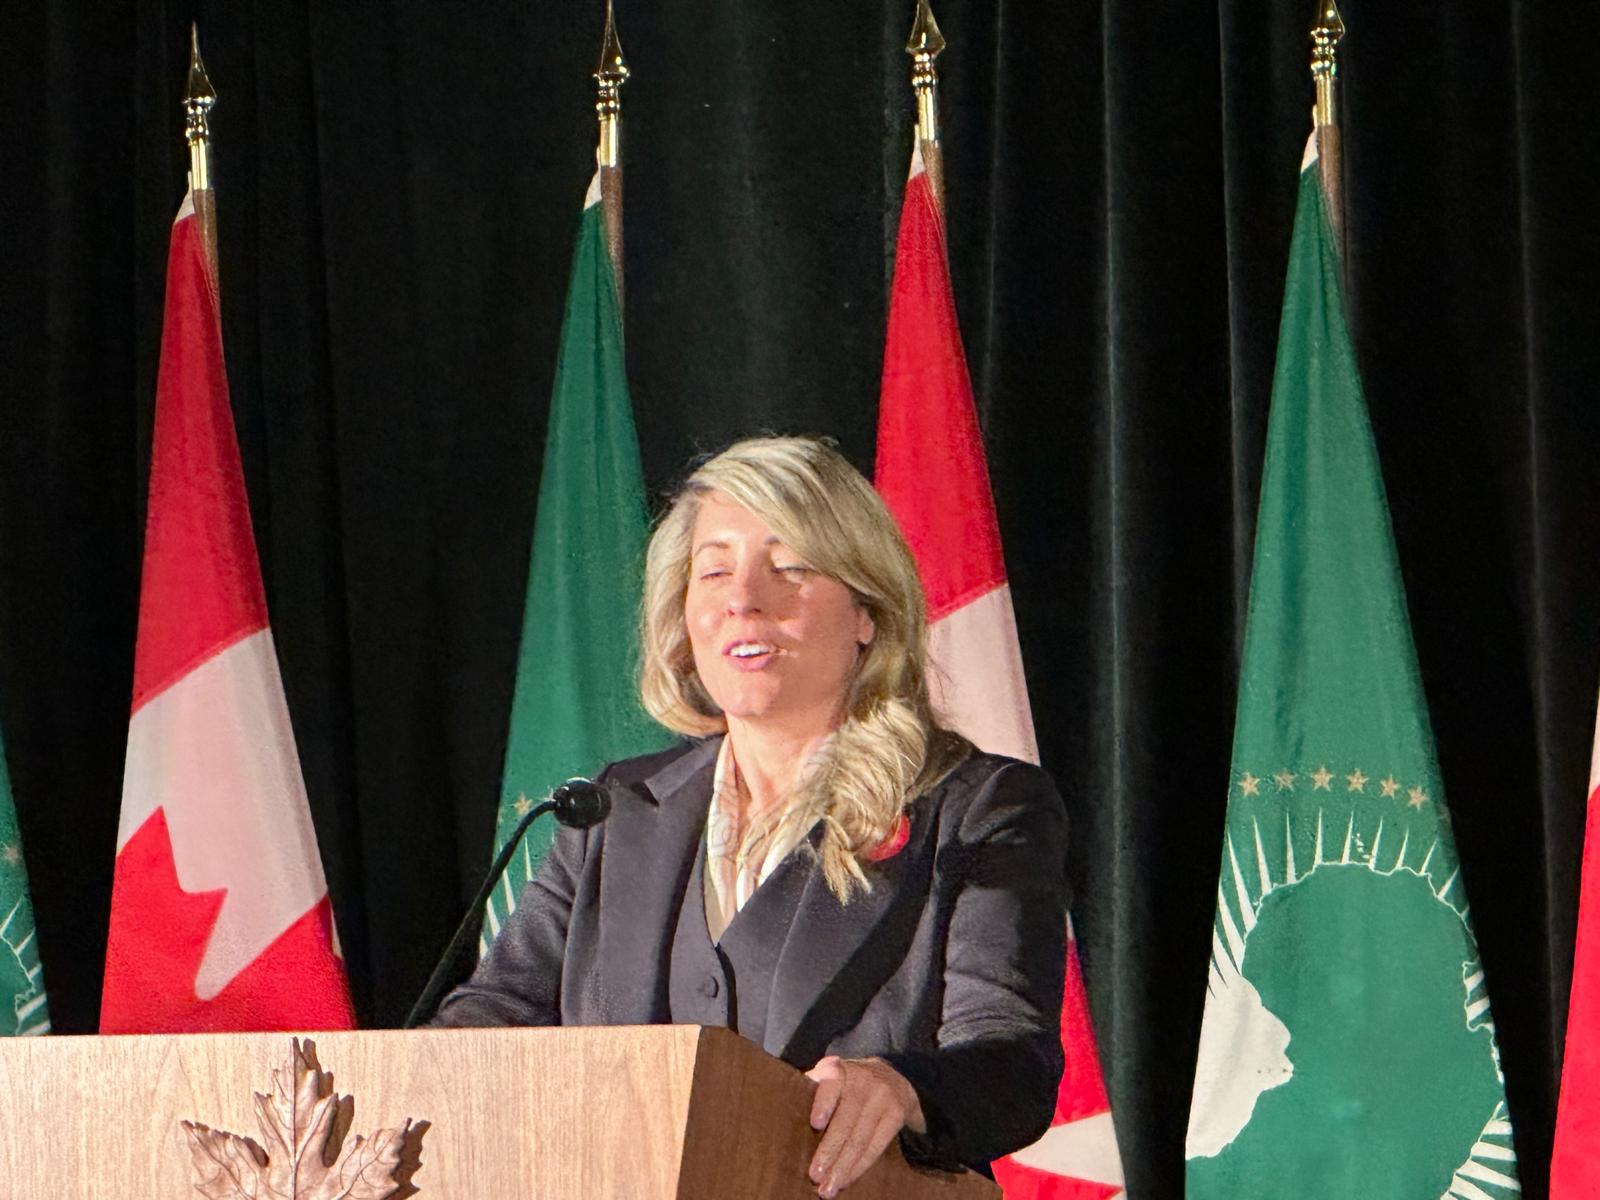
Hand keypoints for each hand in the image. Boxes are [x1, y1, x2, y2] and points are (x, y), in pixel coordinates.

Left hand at [804, 1055, 925, 1197]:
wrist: (892, 1075)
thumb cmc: (846, 1083)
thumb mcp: (828, 1076)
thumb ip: (810, 1090)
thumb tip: (781, 1116)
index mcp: (839, 1070)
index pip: (831, 1084)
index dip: (824, 1103)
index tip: (815, 1123)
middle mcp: (863, 1080)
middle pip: (846, 1120)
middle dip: (830, 1151)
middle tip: (815, 1175)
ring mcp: (882, 1097)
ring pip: (861, 1138)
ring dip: (844, 1167)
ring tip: (829, 1188)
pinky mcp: (896, 1115)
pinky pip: (876, 1146)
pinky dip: (860, 1166)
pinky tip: (847, 1180)